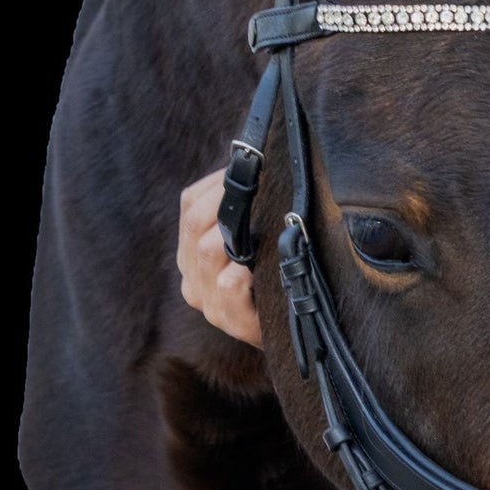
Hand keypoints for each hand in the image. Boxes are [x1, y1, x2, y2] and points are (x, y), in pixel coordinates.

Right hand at [177, 169, 263, 347]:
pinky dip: (240, 272)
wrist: (299, 330)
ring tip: (261, 228)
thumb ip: (248, 207)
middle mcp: (191, 276)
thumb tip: (257, 160)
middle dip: (228, 202)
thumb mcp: (258, 237)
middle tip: (262, 189)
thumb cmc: (278, 274)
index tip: (254, 169)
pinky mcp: (233, 322)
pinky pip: (227, 286)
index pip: (190, 203)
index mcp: (191, 250)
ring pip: (207, 250)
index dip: (220, 183)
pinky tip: (256, 266)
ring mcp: (208, 302)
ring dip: (235, 234)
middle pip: (196, 223)